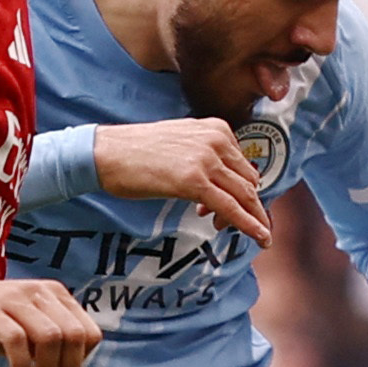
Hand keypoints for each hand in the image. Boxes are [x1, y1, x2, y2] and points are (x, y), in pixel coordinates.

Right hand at [89, 117, 271, 242]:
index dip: (241, 191)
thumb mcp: (181, 143)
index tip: (228, 207)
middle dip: (246, 206)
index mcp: (217, 128)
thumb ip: (206, 157)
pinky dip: (250, 225)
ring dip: (250, 218)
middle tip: (228, 224)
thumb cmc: (136, 151)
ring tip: (243, 234)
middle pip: (249, 181)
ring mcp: (207, 160)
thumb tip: (223, 182)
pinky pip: (232, 208)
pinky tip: (261, 238)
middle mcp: (217, 140)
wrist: (106, 152)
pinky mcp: (195, 181)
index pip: (244, 165)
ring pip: (245, 196)